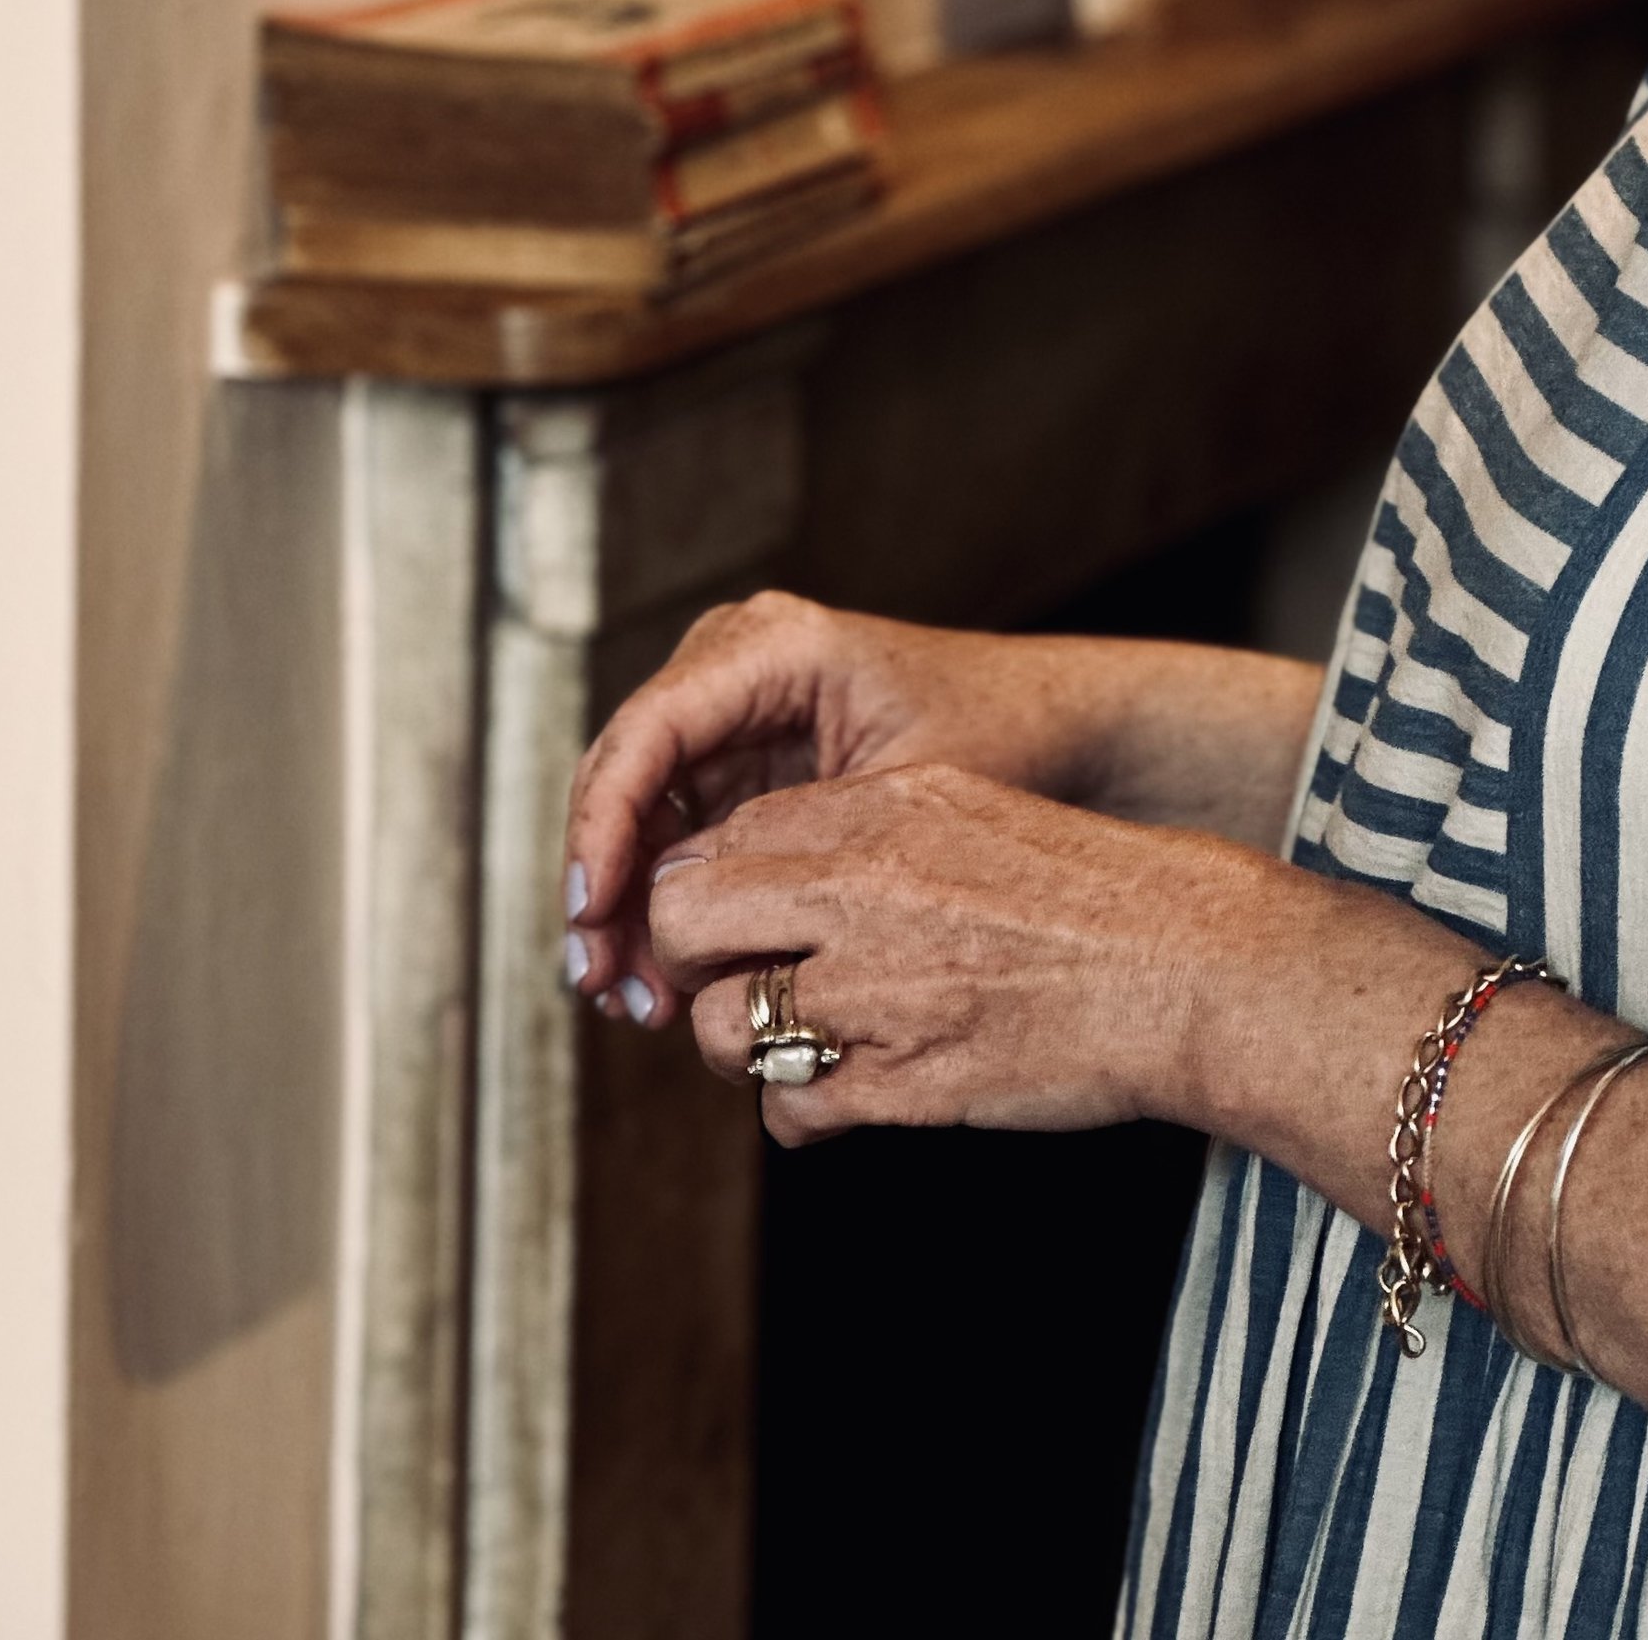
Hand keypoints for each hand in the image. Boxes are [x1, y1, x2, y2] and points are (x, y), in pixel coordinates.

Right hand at [562, 592, 1115, 1007]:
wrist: (1056, 725)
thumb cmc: (1000, 739)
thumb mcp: (908, 796)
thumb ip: (810, 853)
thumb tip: (703, 940)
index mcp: (772, 647)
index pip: (650, 730)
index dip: (604, 824)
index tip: (591, 914)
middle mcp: (733, 664)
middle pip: (623, 773)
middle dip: (604, 883)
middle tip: (600, 982)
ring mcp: (729, 712)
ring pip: (635, 812)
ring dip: (625, 907)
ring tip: (634, 1001)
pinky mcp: (738, 763)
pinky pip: (672, 833)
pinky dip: (663, 903)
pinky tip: (662, 981)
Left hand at [641, 759, 1278, 1137]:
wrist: (1188, 965)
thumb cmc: (1088, 888)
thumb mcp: (967, 807)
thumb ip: (863, 828)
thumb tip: (767, 860)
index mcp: (879, 808)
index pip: (721, 836)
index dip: (709, 884)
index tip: (731, 918)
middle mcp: (860, 890)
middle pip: (684, 919)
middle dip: (691, 959)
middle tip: (731, 980)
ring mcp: (874, 991)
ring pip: (718, 1028)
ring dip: (741, 1045)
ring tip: (792, 1045)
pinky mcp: (900, 1084)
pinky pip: (788, 1111)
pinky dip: (802, 1114)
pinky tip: (846, 1097)